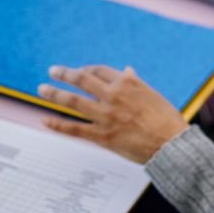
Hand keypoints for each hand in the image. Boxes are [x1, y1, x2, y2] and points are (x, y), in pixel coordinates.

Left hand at [39, 65, 188, 163]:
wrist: (171, 144)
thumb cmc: (166, 119)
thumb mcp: (152, 94)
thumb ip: (135, 83)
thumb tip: (127, 70)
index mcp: (127, 83)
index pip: (99, 70)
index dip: (86, 69)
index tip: (79, 71)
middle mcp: (113, 96)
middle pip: (82, 80)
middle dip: (64, 74)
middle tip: (52, 71)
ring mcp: (106, 116)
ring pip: (73, 101)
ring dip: (54, 94)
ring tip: (42, 89)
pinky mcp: (102, 136)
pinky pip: (75, 129)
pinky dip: (58, 125)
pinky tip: (45, 120)